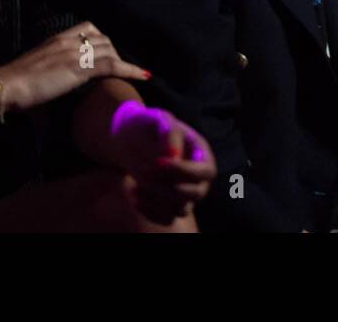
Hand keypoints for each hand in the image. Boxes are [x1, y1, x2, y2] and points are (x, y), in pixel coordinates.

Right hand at [0, 22, 147, 113]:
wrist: (5, 86)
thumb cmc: (14, 85)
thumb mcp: (36, 69)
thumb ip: (50, 69)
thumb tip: (55, 83)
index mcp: (57, 38)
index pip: (88, 28)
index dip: (101, 40)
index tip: (107, 52)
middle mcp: (68, 41)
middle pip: (103, 39)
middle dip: (113, 52)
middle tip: (116, 69)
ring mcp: (75, 53)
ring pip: (110, 50)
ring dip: (121, 62)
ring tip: (128, 75)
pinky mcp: (80, 68)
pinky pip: (113, 65)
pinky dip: (131, 70)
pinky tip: (143, 76)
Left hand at [110, 101, 215, 224]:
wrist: (133, 139)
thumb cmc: (149, 126)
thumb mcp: (160, 119)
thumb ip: (169, 132)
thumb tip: (172, 155)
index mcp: (202, 153)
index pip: (205, 171)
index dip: (184, 171)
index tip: (158, 163)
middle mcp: (198, 177)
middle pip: (196, 193)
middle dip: (169, 188)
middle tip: (144, 174)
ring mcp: (185, 193)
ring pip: (180, 209)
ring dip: (157, 200)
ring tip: (136, 183)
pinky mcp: (169, 205)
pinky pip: (165, 218)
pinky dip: (149, 211)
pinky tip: (133, 193)